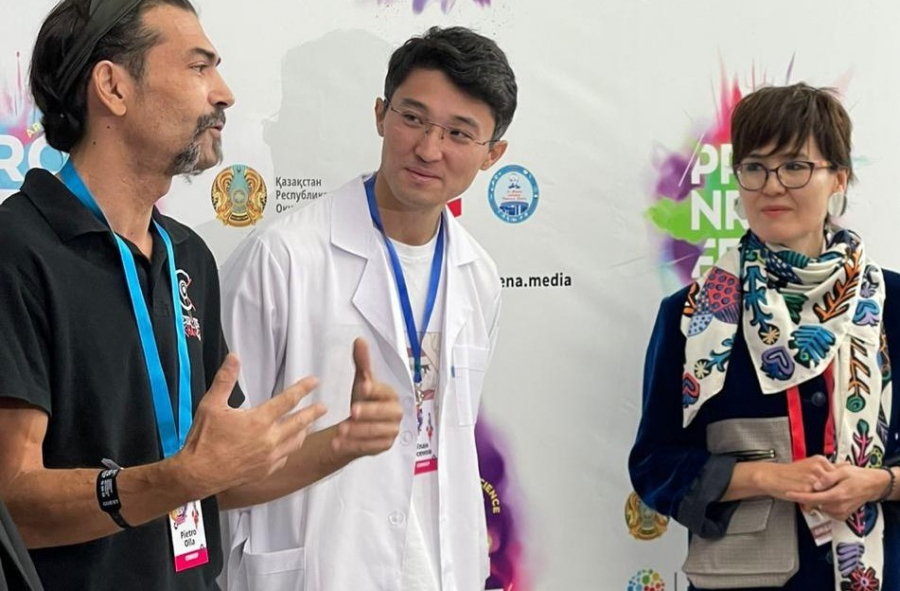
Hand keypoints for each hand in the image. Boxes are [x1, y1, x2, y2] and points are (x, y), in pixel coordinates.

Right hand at [175, 354, 326, 496]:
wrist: (198, 475)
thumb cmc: (204, 439)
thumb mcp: (211, 405)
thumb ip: (225, 380)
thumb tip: (234, 357)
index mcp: (259, 420)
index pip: (288, 400)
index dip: (303, 388)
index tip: (315, 381)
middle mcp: (270, 439)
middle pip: (300, 422)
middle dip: (313, 412)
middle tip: (324, 407)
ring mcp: (269, 457)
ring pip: (295, 442)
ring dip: (304, 431)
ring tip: (309, 425)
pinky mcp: (265, 471)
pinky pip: (285, 457)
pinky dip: (289, 449)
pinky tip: (288, 446)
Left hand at [331, 338, 401, 458]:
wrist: (360, 424)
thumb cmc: (364, 399)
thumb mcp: (361, 380)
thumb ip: (362, 362)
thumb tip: (360, 340)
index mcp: (392, 395)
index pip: (385, 392)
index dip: (374, 390)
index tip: (363, 386)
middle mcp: (396, 413)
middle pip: (384, 414)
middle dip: (368, 413)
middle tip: (352, 412)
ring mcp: (392, 431)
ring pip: (376, 432)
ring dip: (358, 432)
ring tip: (341, 430)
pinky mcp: (384, 446)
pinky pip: (370, 447)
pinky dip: (354, 445)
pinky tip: (339, 443)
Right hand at [754, 455, 836, 501]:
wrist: (771, 477)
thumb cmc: (789, 473)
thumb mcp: (810, 464)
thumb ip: (828, 467)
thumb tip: (846, 464)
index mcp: (820, 461)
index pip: (838, 475)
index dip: (836, 484)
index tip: (836, 488)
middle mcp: (818, 468)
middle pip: (834, 485)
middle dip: (830, 493)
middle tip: (821, 495)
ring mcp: (813, 479)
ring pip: (827, 494)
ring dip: (822, 500)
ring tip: (812, 499)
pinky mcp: (807, 490)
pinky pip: (817, 501)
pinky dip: (813, 504)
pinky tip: (806, 502)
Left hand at [786, 463, 891, 520]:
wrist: (872, 485)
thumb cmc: (857, 476)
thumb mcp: (843, 471)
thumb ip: (828, 477)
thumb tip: (816, 484)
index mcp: (837, 495)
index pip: (813, 497)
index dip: (799, 496)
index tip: (788, 493)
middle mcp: (839, 506)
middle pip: (814, 504)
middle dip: (807, 496)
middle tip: (807, 486)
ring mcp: (841, 512)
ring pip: (820, 507)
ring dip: (817, 500)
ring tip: (824, 488)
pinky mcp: (842, 515)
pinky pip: (827, 511)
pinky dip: (825, 504)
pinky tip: (829, 495)